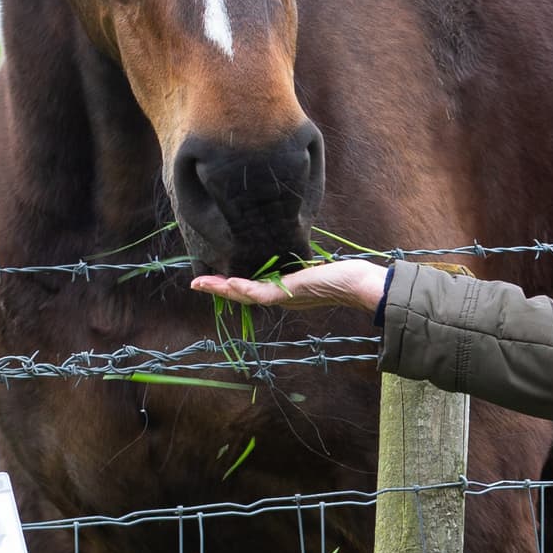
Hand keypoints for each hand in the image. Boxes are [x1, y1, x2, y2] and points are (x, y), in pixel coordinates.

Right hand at [190, 259, 389, 313]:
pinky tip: (230, 283)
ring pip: (246, 296)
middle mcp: (279, 298)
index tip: (210, 277)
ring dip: (222, 290)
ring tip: (200, 284)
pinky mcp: (291, 294)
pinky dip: (245, 289)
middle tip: (194, 283)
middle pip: (241, 294)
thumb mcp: (311, 266)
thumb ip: (296, 264)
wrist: (358, 285)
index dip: (228, 284)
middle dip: (217, 288)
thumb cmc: (340, 275)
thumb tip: (290, 254)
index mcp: (281, 291)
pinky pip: (262, 294)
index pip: (249, 288)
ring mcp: (284, 298)